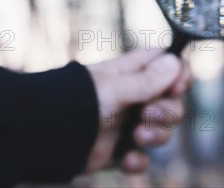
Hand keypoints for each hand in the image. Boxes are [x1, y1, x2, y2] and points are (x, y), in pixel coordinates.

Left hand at [85, 48, 191, 172]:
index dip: (179, 74)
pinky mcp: (119, 150)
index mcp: (133, 72)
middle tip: (148, 115)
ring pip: (162, 130)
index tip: (176, 87)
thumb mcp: (115, 88)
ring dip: (156, 136)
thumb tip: (175, 62)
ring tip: (136, 137)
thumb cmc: (76, 101)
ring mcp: (127, 123)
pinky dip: (139, 161)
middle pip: (172, 101)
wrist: (43, 136)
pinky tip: (126, 160)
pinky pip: (143, 157)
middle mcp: (134, 96)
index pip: (168, 65)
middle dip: (168, 111)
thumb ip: (148, 80)